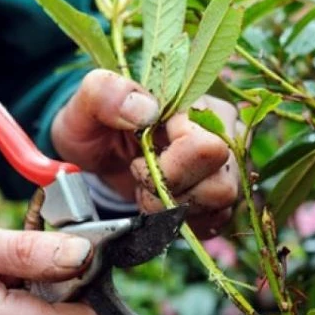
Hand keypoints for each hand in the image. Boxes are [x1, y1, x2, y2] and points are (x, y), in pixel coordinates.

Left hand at [52, 70, 239, 237]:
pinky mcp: (222, 195)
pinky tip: (160, 203)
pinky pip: (215, 221)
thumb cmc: (94, 125)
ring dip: (175, 208)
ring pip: (221, 204)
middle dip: (169, 191)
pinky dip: (181, 220)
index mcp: (198, 104)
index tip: (137, 159)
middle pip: (220, 184)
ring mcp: (228, 166)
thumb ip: (106, 93)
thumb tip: (147, 110)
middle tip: (141, 178)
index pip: (204, 148)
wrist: (98, 154)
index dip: (166, 167)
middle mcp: (225, 133)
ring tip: (149, 190)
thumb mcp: (85, 104)